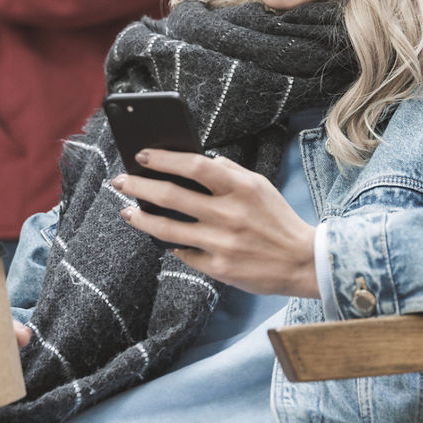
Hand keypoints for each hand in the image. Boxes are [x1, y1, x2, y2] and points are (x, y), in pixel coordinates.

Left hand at [113, 149, 320, 297]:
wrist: (303, 262)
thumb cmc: (277, 219)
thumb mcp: (260, 186)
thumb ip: (230, 172)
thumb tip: (198, 160)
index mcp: (241, 188)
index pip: (195, 166)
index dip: (165, 159)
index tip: (142, 155)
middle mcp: (229, 214)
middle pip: (172, 196)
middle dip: (139, 186)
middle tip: (119, 181)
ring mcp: (222, 243)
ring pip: (168, 228)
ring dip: (141, 218)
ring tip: (127, 212)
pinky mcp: (219, 267)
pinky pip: (184, 253)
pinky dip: (172, 245)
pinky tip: (162, 238)